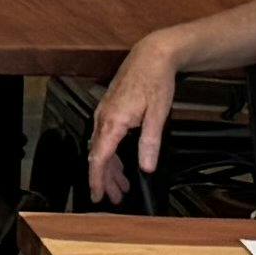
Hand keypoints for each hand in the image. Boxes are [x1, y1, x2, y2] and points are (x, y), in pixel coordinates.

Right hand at [81, 43, 185, 201]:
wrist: (152, 56)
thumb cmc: (154, 80)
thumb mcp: (158, 114)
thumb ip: (150, 142)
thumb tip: (146, 167)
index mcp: (113, 121)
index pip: (99, 158)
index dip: (97, 179)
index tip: (97, 195)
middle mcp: (103, 118)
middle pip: (98, 156)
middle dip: (105, 179)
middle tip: (114, 198)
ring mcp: (104, 113)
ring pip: (101, 148)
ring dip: (109, 168)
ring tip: (120, 186)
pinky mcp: (109, 111)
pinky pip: (105, 138)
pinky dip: (111, 154)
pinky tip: (120, 162)